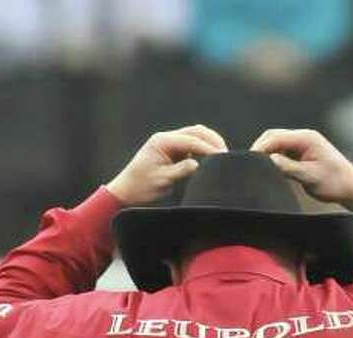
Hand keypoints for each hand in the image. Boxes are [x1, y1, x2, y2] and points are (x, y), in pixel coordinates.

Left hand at [106, 126, 226, 206]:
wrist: (126, 191)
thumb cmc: (141, 187)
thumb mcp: (162, 181)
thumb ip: (180, 171)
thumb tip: (198, 164)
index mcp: (162, 142)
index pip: (190, 140)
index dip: (207, 147)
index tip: (221, 156)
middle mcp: (166, 138)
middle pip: (195, 131)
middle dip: (212, 140)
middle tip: (225, 154)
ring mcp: (169, 143)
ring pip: (194, 135)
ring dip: (208, 142)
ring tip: (221, 155)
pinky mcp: (172, 150)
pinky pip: (191, 145)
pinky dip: (202, 149)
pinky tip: (210, 159)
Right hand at [250, 128, 352, 213]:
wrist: (351, 187)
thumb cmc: (334, 183)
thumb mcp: (309, 177)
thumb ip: (288, 167)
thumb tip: (268, 160)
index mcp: (306, 138)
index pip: (275, 137)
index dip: (259, 149)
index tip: (248, 163)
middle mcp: (303, 137)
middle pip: (272, 136)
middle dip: (259, 149)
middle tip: (247, 167)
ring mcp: (302, 144)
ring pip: (275, 143)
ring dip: (265, 154)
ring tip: (255, 170)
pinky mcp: (301, 153)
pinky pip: (282, 151)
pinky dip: (272, 158)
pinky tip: (267, 171)